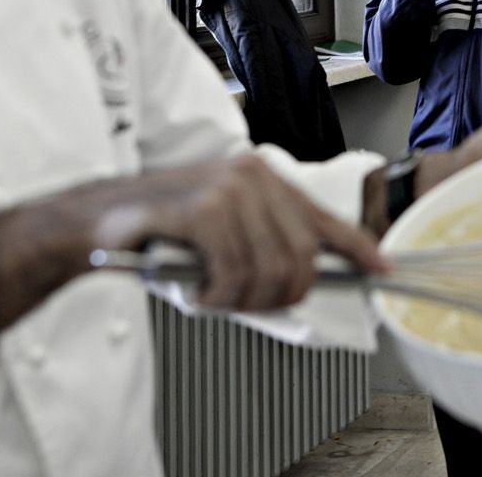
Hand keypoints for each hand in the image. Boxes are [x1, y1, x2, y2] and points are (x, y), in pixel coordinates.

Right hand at [89, 155, 386, 310]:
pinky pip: (234, 272)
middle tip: (247, 305)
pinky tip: (199, 292)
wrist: (99, 219)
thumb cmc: (164, 229)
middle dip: (280, 296)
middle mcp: (254, 176)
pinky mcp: (204, 209)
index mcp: (265, 176)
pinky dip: (218, 296)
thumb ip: (265, 239)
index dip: (360, 249)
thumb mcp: (225, 226)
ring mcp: (229, 189)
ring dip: (242, 300)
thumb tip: (303, 277)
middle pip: (301, 258)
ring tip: (214, 296)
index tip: (382, 271)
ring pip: (269, 270)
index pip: (326, 219)